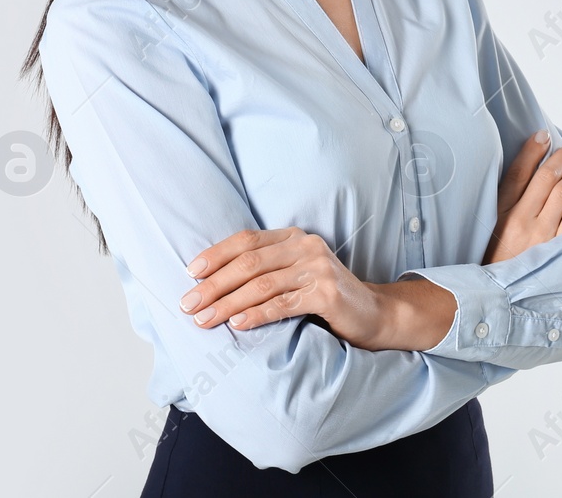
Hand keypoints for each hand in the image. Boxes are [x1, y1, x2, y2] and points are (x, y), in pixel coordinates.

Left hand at [179, 227, 384, 346]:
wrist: (373, 312)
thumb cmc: (324, 296)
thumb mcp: (294, 274)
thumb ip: (265, 270)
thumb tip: (212, 283)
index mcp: (293, 237)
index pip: (246, 240)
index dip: (215, 255)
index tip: (190, 274)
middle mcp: (305, 247)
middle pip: (249, 262)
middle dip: (213, 284)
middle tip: (188, 304)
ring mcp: (318, 268)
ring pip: (261, 284)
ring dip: (227, 303)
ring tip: (204, 320)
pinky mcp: (326, 294)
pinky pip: (283, 304)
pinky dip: (256, 314)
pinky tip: (237, 324)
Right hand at [481, 130, 561, 264]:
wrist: (500, 296)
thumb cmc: (495, 259)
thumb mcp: (491, 227)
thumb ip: (506, 202)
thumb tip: (527, 173)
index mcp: (500, 212)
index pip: (518, 172)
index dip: (533, 150)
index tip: (544, 135)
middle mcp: (521, 220)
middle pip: (546, 178)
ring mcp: (542, 235)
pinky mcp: (558, 250)